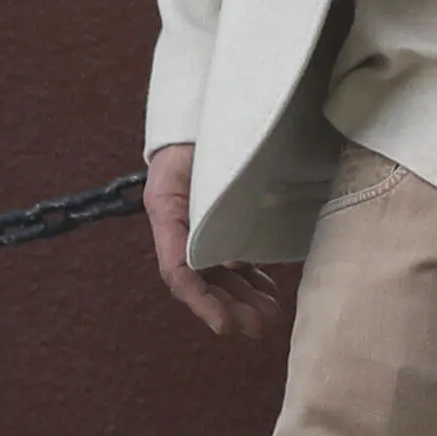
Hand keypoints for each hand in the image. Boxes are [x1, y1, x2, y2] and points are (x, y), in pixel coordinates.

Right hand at [144, 141, 282, 341]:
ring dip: (242, 298)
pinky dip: (249, 277)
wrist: (204, 107)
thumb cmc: (203, 128)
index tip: (226, 326)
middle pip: (201, 280)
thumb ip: (212, 197)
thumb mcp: (203, 158)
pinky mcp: (220, 220)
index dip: (202, 303)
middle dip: (230, 307)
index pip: (178, 272)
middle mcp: (179, 224)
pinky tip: (268, 292)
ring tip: (270, 318)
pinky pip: (232, 256)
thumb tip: (231, 243)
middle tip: (260, 328)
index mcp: (166, 210)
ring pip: (219, 272)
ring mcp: (199, 224)